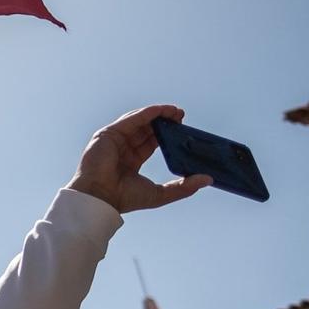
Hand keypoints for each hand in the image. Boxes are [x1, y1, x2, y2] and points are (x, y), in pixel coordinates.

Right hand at [66, 106, 209, 213]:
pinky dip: (145, 113)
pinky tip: (159, 110)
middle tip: (182, 115)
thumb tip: (208, 179)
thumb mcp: (161, 193)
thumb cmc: (124, 198)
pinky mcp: (108, 134)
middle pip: (146, 129)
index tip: (183, 128)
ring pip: (138, 121)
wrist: (100, 197)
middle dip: (165, 121)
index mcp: (131, 161)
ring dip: (157, 114)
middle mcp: (122, 148)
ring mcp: (114, 140)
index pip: (151, 142)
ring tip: (175, 111)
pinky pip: (130, 120)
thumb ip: (184, 187)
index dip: (167, 134)